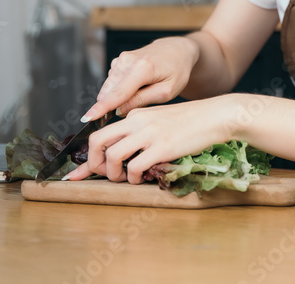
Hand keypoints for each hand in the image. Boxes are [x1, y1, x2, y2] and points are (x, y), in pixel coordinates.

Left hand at [66, 95, 235, 183]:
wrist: (216, 116)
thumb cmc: (193, 121)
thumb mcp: (161, 119)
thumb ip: (142, 130)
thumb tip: (126, 152)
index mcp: (136, 115)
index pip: (101, 133)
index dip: (87, 156)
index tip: (77, 173)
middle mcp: (138, 121)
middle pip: (97, 141)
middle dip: (93, 164)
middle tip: (103, 175)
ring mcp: (149, 134)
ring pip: (113, 156)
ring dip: (113, 174)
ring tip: (123, 179)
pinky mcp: (162, 146)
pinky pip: (135, 166)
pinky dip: (132, 177)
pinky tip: (140, 179)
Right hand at [82, 36, 199, 121]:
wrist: (177, 50)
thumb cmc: (177, 71)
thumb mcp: (167, 91)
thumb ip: (142, 100)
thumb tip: (119, 110)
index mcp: (143, 68)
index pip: (119, 92)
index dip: (102, 107)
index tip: (87, 117)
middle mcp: (128, 61)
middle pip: (110, 92)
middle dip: (115, 106)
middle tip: (136, 107)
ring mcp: (121, 59)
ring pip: (110, 88)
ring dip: (119, 97)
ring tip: (143, 92)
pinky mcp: (118, 61)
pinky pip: (113, 82)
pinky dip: (120, 89)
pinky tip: (137, 86)